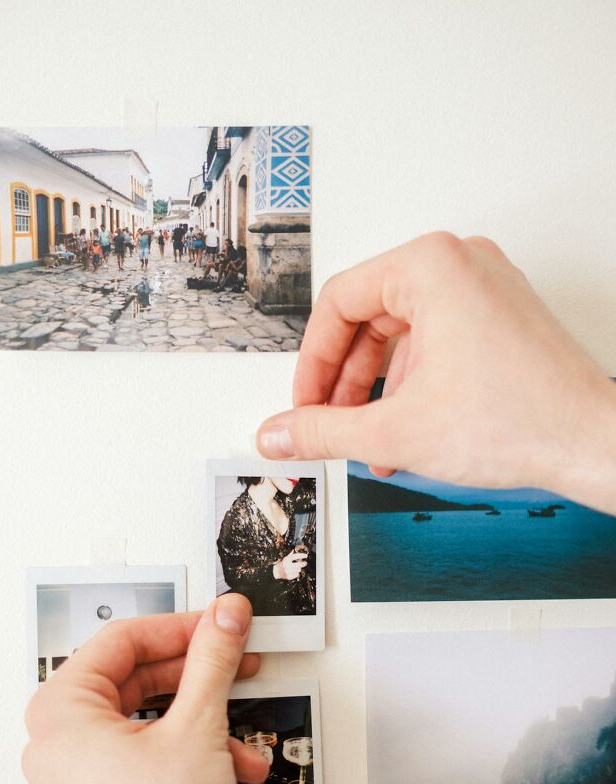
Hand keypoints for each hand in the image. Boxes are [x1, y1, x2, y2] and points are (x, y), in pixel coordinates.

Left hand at [23, 595, 265, 783]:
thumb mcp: (197, 729)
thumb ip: (213, 661)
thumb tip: (225, 616)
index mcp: (61, 710)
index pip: (124, 640)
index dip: (183, 626)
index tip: (224, 621)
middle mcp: (60, 738)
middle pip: (137, 677)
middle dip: (199, 676)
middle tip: (240, 659)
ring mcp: (79, 771)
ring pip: (148, 718)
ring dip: (204, 722)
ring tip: (246, 734)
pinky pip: (147, 751)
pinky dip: (191, 752)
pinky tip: (234, 767)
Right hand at [257, 233, 615, 513]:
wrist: (594, 443)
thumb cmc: (521, 419)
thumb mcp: (395, 430)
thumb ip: (321, 431)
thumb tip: (276, 434)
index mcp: (431, 265)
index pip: (338, 303)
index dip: (311, 363)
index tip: (305, 406)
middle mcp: (461, 264)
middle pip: (369, 318)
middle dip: (344, 383)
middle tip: (329, 425)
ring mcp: (485, 288)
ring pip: (402, 337)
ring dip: (377, 394)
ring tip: (372, 443)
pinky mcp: (501, 317)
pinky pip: (436, 343)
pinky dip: (413, 387)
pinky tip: (407, 435)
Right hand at [273, 548, 307, 580]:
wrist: (276, 572)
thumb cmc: (282, 564)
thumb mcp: (285, 558)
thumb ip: (290, 555)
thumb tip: (294, 550)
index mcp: (286, 559)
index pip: (295, 556)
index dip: (301, 555)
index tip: (306, 555)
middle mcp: (287, 565)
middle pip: (299, 564)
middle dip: (303, 563)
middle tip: (305, 563)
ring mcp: (288, 571)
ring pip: (298, 569)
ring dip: (299, 568)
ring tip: (297, 567)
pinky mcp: (289, 576)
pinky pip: (297, 574)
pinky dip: (296, 573)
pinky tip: (294, 572)